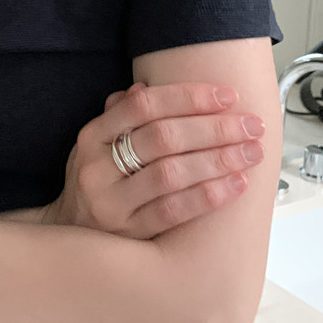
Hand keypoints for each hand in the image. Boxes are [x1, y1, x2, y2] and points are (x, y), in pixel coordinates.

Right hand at [43, 81, 264, 238]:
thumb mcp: (99, 143)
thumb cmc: (97, 180)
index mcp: (92, 136)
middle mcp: (97, 167)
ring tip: (251, 152)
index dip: (188, 97)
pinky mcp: (128, 234)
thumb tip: (146, 85)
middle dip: (214, 128)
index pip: (144, 105)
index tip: (227, 95)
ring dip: (218, 160)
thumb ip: (121, 114)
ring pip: (172, 174)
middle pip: (163, 137)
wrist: (70, 237)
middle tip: (252, 125)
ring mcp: (111, 203)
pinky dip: (209, 196)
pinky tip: (236, 184)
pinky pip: (174, 211)